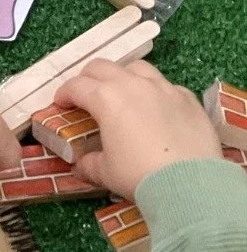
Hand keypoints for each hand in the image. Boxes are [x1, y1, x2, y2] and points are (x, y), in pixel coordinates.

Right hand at [55, 60, 221, 200]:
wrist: (191, 184)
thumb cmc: (140, 176)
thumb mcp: (106, 172)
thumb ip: (89, 164)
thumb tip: (80, 166)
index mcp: (105, 98)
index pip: (76, 86)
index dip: (64, 94)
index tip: (61, 104)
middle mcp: (132, 84)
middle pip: (102, 67)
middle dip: (88, 78)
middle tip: (86, 96)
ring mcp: (162, 88)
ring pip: (136, 68)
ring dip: (123, 76)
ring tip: (123, 93)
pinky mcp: (187, 98)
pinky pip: (167, 86)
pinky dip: (156, 93)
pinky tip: (158, 109)